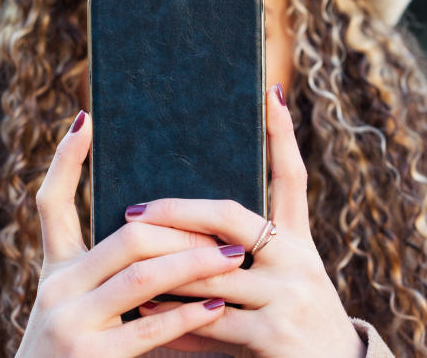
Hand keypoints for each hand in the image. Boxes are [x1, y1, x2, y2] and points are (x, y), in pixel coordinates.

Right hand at [17, 110, 246, 357]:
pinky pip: (148, 328)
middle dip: (181, 229)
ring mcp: (71, 322)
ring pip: (141, 276)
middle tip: (224, 227)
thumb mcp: (76, 305)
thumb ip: (105, 271)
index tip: (86, 119)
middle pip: (126, 238)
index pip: (50, 203)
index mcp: (55, 270)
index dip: (64, 160)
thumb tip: (159, 232)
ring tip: (235, 257)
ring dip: (195, 263)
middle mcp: (57, 289)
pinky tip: (218, 307)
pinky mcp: (91, 357)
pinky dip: (187, 314)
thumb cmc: (74, 352)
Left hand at [127, 84, 366, 357]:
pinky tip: (147, 313)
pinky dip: (175, 319)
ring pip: (209, 272)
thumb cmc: (295, 323)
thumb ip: (247, 256)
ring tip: (127, 255)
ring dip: (164, 267)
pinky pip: (211, 322)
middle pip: (230, 217)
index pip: (292, 177)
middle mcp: (298, 260)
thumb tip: (190, 229)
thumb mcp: (285, 281)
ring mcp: (289, 296)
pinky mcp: (276, 334)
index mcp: (299, 241)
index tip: (269, 93)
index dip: (282, 134)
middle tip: (135, 210)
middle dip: (178, 211)